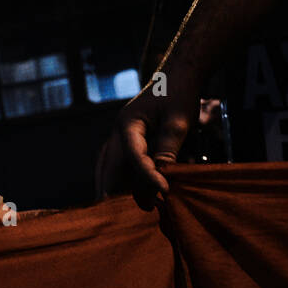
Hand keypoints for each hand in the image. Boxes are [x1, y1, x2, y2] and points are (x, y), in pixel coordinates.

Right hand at [97, 83, 197, 210]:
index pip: (135, 156)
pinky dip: (125, 178)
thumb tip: (162, 174)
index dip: (148, 175)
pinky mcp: (130, 139)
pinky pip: (120, 162)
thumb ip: (168, 147)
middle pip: (109, 165)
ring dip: (119, 186)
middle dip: (114, 190)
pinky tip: (131, 193)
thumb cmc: (178, 93)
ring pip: (110, 166)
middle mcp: (119, 131)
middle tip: (121, 212)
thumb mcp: (178, 121)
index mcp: (128, 124)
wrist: (178, 75)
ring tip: (132, 207)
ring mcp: (122, 135)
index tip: (164, 191)